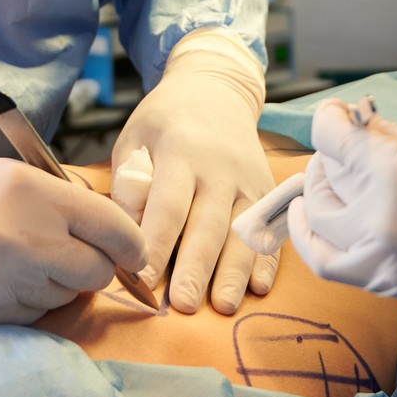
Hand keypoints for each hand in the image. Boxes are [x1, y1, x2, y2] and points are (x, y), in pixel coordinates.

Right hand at [0, 120, 146, 329]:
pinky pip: (23, 319)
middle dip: (89, 270)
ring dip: (48, 288)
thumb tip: (107, 233)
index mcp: (26, 189)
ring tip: (7, 264)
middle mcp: (16, 236)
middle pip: (93, 273)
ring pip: (58, 300)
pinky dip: (17, 306)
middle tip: (63, 259)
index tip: (133, 256)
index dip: (130, 246)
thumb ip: (51, 200)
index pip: (110, 227)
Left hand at [112, 30, 277, 314]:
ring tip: (224, 305)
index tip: (144, 278)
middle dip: (197, 267)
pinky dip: (267, 259)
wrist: (217, 91)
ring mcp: (249, 180)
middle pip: (209, 224)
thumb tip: (126, 235)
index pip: (169, 205)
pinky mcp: (267, 191)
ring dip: (235, 271)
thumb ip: (129, 186)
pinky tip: (259, 287)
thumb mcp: (134, 140)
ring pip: (243, 231)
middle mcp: (220, 169)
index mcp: (181, 152)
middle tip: (184, 304)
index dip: (158, 243)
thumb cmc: (165, 123)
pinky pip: (270, 229)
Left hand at [288, 99, 396, 333]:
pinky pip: (332, 264)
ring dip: (317, 197)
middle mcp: (377, 216)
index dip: (331, 119)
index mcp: (394, 169)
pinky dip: (315, 241)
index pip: (329, 137)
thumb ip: (396, 136)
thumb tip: (359, 130)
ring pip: (318, 224)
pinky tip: (315, 223)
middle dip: (329, 155)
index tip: (342, 114)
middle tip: (346, 145)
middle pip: (323, 179)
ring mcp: (380, 258)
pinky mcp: (390, 286)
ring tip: (332, 182)